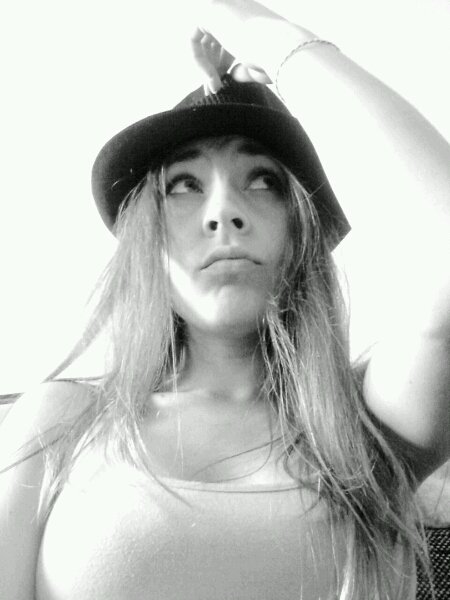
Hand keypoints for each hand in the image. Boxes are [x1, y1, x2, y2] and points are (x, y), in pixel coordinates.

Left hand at [190, 0, 313, 91]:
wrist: (283, 50)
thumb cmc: (276, 61)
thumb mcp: (257, 66)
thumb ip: (243, 68)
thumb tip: (232, 74)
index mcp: (249, 18)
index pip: (226, 38)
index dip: (220, 63)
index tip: (221, 85)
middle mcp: (236, 8)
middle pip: (211, 39)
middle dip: (210, 66)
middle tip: (215, 89)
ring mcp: (223, 6)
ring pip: (201, 40)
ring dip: (205, 67)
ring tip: (215, 87)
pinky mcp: (210, 9)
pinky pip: (193, 38)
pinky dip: (198, 61)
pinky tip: (211, 78)